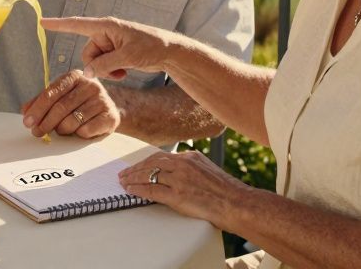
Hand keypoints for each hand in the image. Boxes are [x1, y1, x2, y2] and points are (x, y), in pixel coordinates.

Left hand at [20, 70, 120, 138]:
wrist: (108, 111)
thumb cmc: (80, 103)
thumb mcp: (61, 97)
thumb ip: (42, 101)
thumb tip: (25, 110)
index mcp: (75, 76)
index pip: (52, 92)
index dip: (38, 108)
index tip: (28, 122)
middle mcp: (90, 85)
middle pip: (61, 107)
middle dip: (45, 122)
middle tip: (37, 132)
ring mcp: (102, 100)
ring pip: (72, 120)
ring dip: (61, 129)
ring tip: (60, 130)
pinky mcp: (110, 116)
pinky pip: (86, 130)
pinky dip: (77, 134)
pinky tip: (78, 131)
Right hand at [40, 16, 176, 79]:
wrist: (168, 52)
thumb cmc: (151, 47)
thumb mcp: (127, 57)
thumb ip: (104, 65)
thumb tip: (86, 73)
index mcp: (106, 27)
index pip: (77, 24)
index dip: (58, 24)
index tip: (42, 22)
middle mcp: (105, 33)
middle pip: (87, 53)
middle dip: (97, 66)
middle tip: (115, 71)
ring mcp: (110, 43)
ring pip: (94, 62)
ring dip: (105, 70)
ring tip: (123, 72)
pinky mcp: (114, 52)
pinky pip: (103, 65)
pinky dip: (110, 71)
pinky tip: (124, 73)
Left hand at [119, 151, 245, 226]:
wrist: (236, 203)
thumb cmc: (226, 192)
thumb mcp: (208, 170)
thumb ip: (192, 168)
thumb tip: (177, 173)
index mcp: (191, 157)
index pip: (161, 157)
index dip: (146, 162)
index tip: (137, 166)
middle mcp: (183, 164)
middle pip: (151, 163)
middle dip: (135, 168)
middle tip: (124, 174)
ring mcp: (180, 179)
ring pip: (149, 175)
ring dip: (133, 178)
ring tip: (124, 182)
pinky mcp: (178, 195)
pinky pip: (152, 190)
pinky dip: (138, 189)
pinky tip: (131, 190)